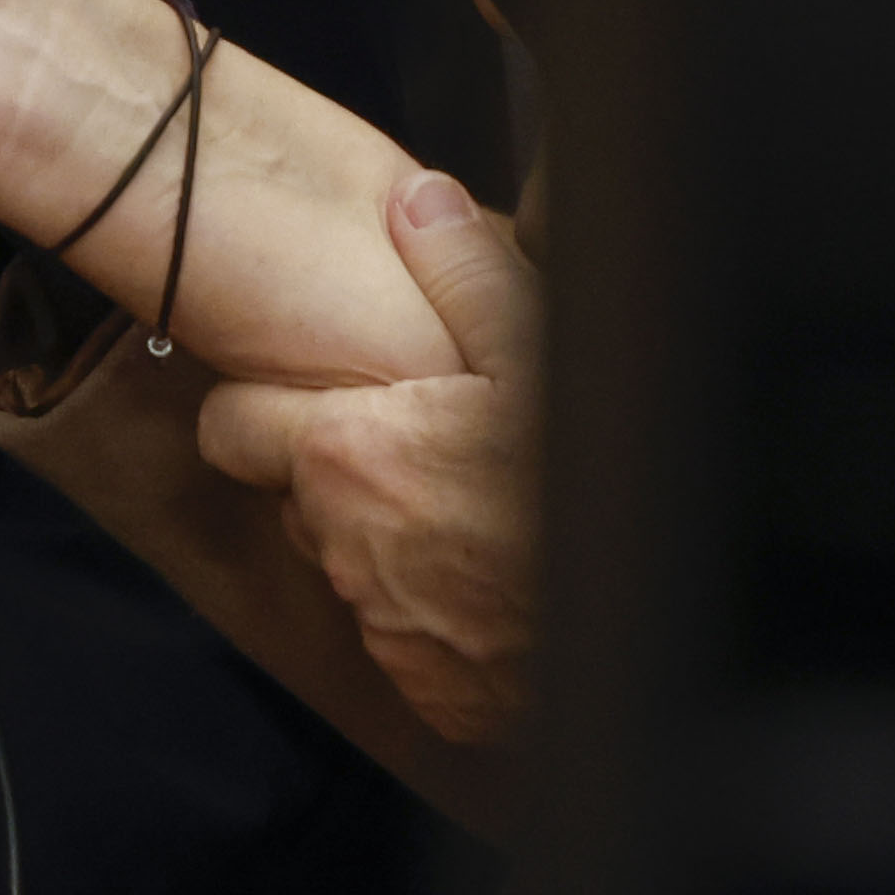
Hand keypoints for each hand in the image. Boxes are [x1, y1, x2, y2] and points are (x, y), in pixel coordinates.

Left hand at [194, 175, 546, 748]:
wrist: (664, 625)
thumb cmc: (596, 479)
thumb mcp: (541, 347)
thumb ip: (465, 272)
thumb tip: (415, 201)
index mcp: (350, 457)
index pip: (231, 427)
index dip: (262, 406)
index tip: (305, 397)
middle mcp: (345, 549)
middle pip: (304, 498)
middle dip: (347, 476)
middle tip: (429, 450)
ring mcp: (386, 630)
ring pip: (359, 571)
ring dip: (400, 546)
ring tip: (485, 517)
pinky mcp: (433, 693)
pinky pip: (415, 643)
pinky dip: (446, 618)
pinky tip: (508, 588)